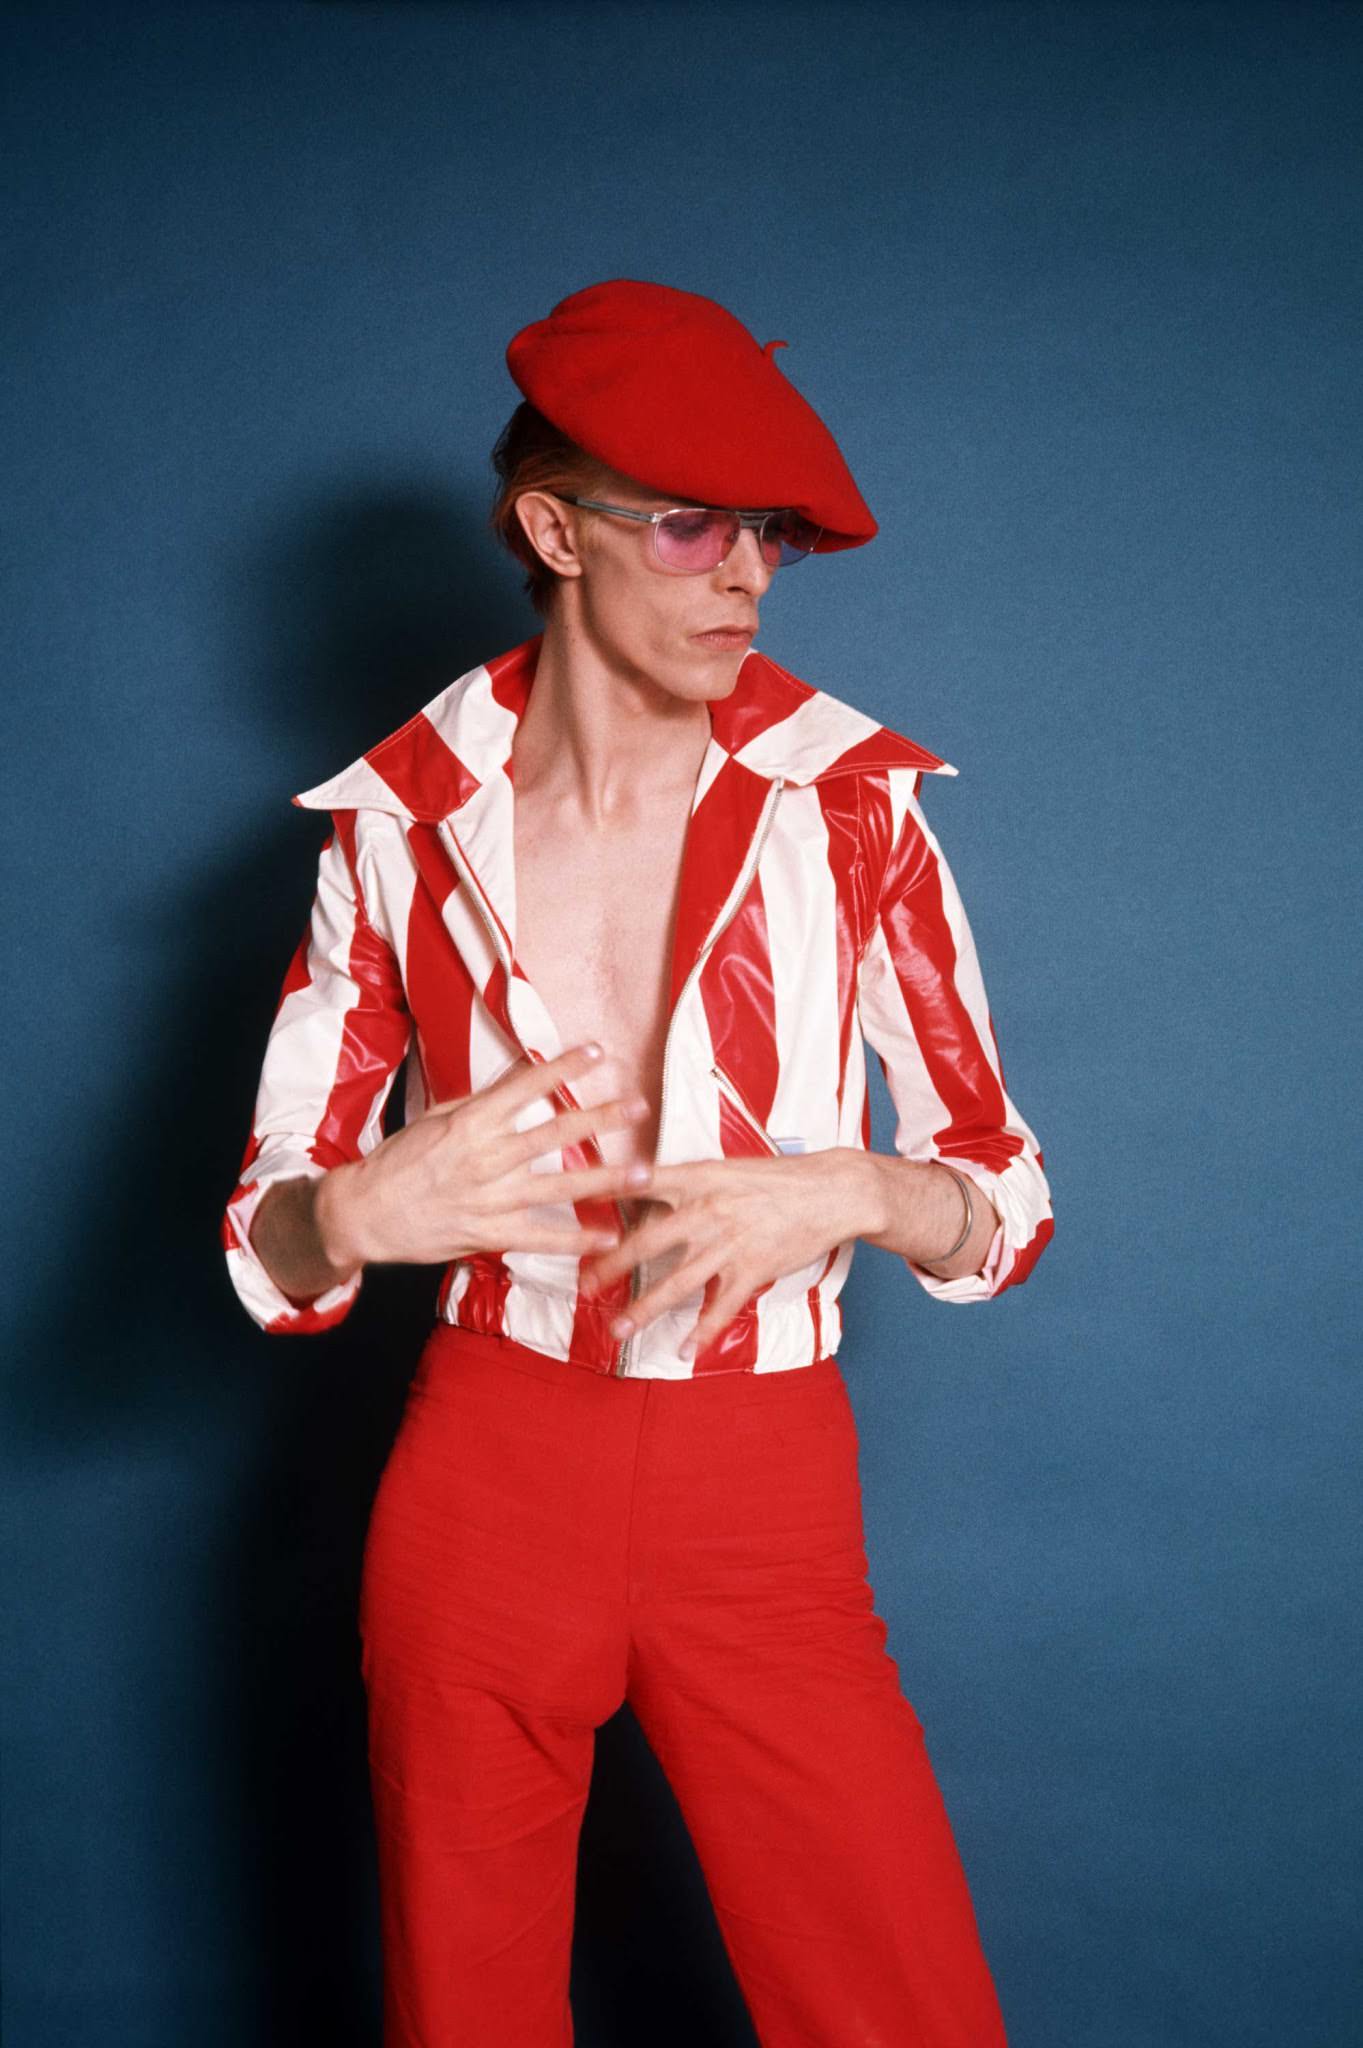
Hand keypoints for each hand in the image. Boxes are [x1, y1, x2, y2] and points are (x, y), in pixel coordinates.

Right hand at [319, 1042, 651, 1270]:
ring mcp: (491, 1198)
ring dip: (607, 1179)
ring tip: (645, 1172)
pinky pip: (542, 1237)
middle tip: (640, 1106)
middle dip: (603, 1117)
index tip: (598, 1052)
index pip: (527, 1086)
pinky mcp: (489, 1233)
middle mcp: (487, 1157)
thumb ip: (482, 1105)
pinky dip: (576, 1239)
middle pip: (556, 1133)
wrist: (365, 1212)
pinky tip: (609, 1236)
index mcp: (472, 1122)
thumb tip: (521, 1079)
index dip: (564, 1067)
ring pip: (560, 1186)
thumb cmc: (400, 1161)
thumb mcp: (437, 1119)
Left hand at [579, 1147, 882, 1358]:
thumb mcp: (729, 1167)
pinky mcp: (752, 1270)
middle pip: (649, 1242)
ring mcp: (729, 1243)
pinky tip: (685, 1351)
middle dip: (612, 1265)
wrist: (831, 1191)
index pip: (644, 1181)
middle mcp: (709, 1210)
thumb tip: (648, 1190)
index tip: (576, 1198)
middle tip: (585, 1284)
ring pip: (677, 1282)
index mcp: (700, 1178)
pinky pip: (720, 1308)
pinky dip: (703, 1333)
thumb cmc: (779, 1178)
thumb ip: (689, 1182)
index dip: (608, 1188)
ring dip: (644, 1310)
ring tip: (618, 1330)